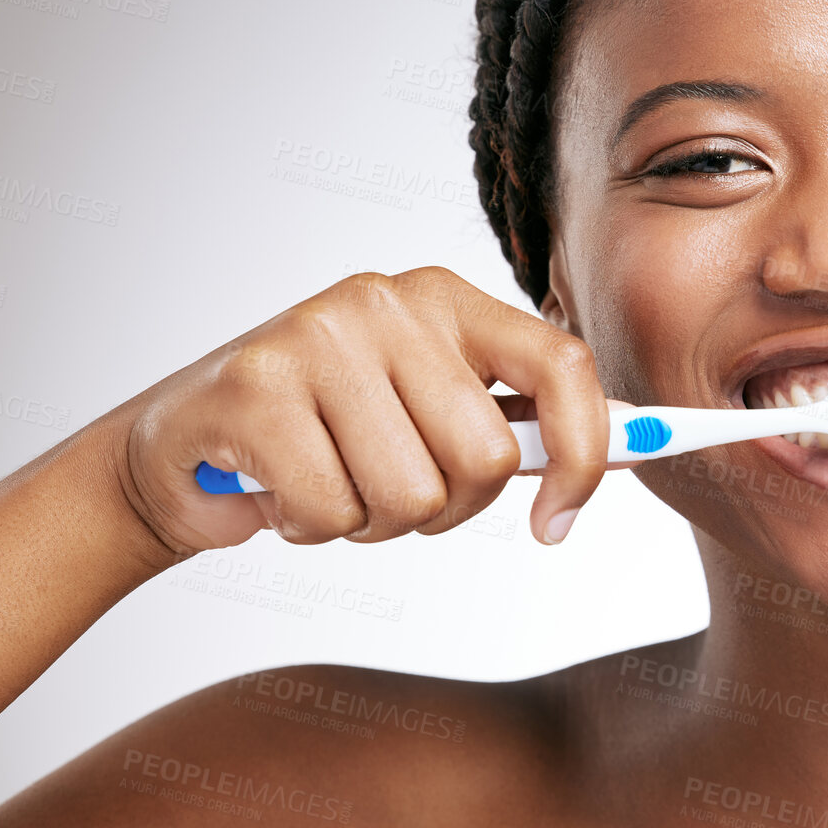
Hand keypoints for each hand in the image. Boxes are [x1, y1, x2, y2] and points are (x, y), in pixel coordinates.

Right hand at [119, 267, 628, 552]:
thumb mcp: (433, 412)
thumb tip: (640, 438)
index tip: (560, 521)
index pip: (561, 364)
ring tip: (333, 483)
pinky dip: (313, 528)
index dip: (585, 452)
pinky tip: (282, 491)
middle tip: (393, 492)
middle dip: (446, 508)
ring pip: (411, 494)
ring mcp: (321, 335)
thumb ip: (521, 421)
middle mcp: (391, 301)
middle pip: (484, 456)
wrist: (187, 446)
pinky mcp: (257, 385)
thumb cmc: (331, 435)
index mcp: (449, 299)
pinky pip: (334, 511)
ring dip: (375, 523)